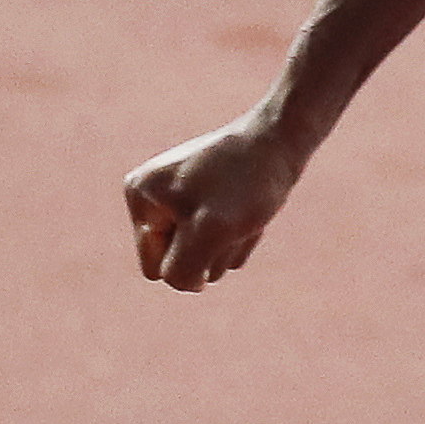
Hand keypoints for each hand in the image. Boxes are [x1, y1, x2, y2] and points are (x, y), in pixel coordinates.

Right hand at [123, 116, 308, 291]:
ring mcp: (186, 200)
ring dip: (233, 241)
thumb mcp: (207, 233)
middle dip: (214, 248)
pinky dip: (244, 233)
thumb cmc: (246, 182)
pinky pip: (226, 241)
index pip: (157, 268)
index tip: (212, 220)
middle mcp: (156, 199)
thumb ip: (182, 270)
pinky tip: (255, 208)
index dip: (191, 258)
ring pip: (208, 254)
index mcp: (140, 199)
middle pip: (183, 261)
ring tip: (246, 208)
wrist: (284, 139)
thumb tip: (187, 284)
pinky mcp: (214, 203)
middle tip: (234, 213)